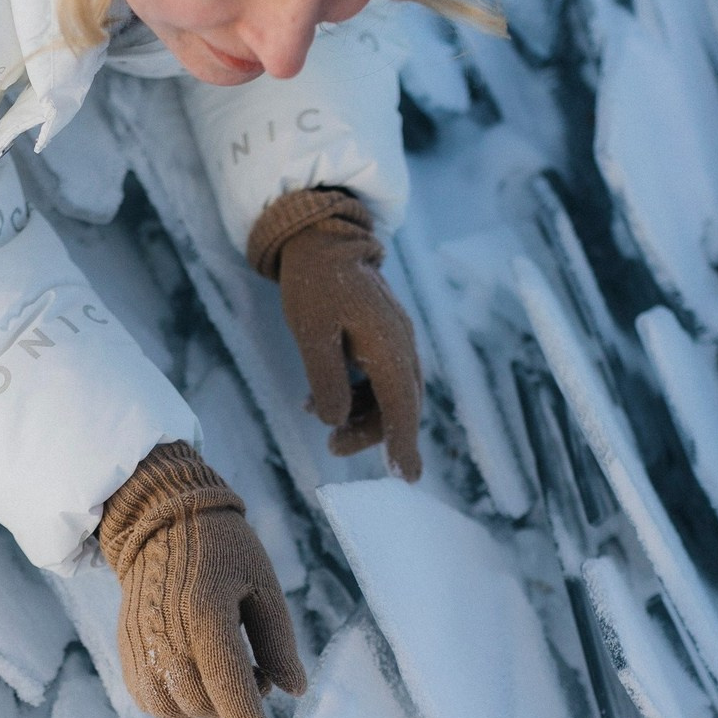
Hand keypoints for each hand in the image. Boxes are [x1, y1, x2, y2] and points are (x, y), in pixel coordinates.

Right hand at [98, 443, 306, 717]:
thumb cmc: (224, 551)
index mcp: (206, 614)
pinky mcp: (128, 654)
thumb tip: (294, 692)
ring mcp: (141, 647)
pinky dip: (180, 702)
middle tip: (256, 668)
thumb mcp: (264, 585)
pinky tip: (196, 673)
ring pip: (177, 711)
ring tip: (222, 666)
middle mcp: (167, 636)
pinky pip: (154, 703)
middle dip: (236, 705)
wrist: (160, 524)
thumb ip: (279, 642)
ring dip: (208, 706)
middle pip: (205, 705)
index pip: (229, 686)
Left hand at [248, 188, 423, 481]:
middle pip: (399, 406)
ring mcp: (395, 341)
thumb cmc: (315, 283)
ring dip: (357, 415)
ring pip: (388, 395)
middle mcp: (401, 345)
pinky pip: (377, 380)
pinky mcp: (382, 339)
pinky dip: (353, 396)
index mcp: (389, 344)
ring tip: (317, 418)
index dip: (403, 443)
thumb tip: (334, 419)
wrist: (321, 239)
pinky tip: (318, 401)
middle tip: (332, 447)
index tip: (407, 478)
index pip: (402, 405)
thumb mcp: (311, 332)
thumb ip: (325, 378)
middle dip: (371, 433)